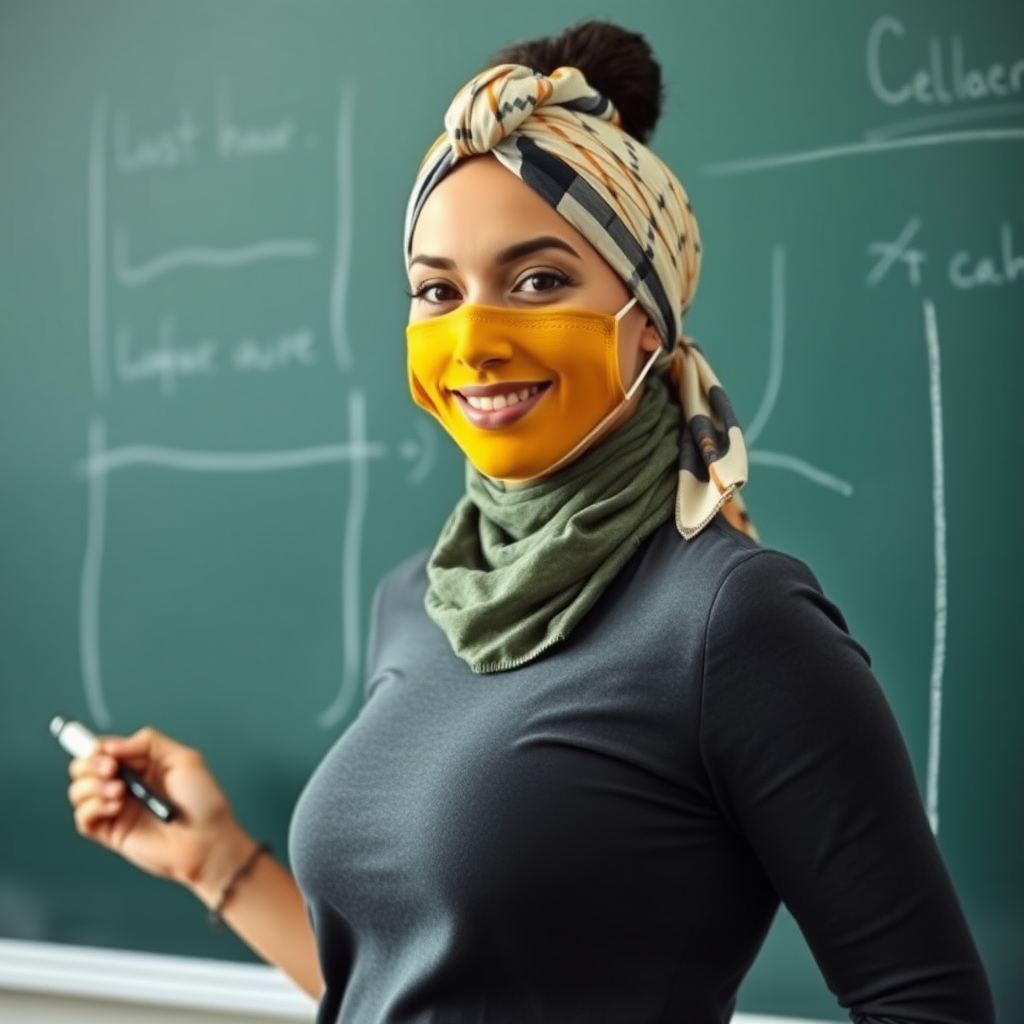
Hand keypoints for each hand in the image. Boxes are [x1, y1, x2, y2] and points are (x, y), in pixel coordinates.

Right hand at [67, 726, 252, 900]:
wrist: (207, 841)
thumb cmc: (204, 802)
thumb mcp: (184, 759)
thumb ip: (149, 743)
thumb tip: (111, 744)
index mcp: (143, 764)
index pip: (105, 749)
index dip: (98, 747)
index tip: (104, 751)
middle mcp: (127, 784)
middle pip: (84, 767)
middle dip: (90, 764)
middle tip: (111, 770)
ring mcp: (117, 808)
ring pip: (79, 791)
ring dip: (92, 786)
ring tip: (119, 791)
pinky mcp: (111, 832)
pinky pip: (83, 818)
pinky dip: (92, 808)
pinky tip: (115, 807)